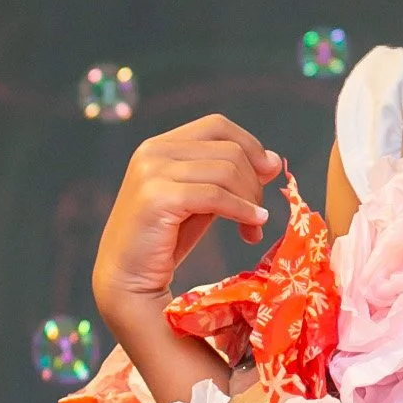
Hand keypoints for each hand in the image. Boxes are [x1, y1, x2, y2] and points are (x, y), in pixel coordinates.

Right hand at [92, 115, 282, 327]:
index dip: (251, 146)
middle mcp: (153, 151)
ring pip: (226, 171)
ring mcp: (152, 171)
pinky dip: (242, 211)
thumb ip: (228, 176)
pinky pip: (216, 196)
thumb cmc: (165, 238)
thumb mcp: (201, 199)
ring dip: (250, 201)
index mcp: (161, 144)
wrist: (128, 276)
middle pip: (229, 150)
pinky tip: (252, 228)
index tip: (269, 174)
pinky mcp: (157, 197)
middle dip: (254, 183)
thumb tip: (273, 159)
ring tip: (253, 226)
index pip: (217, 126)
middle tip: (259, 214)